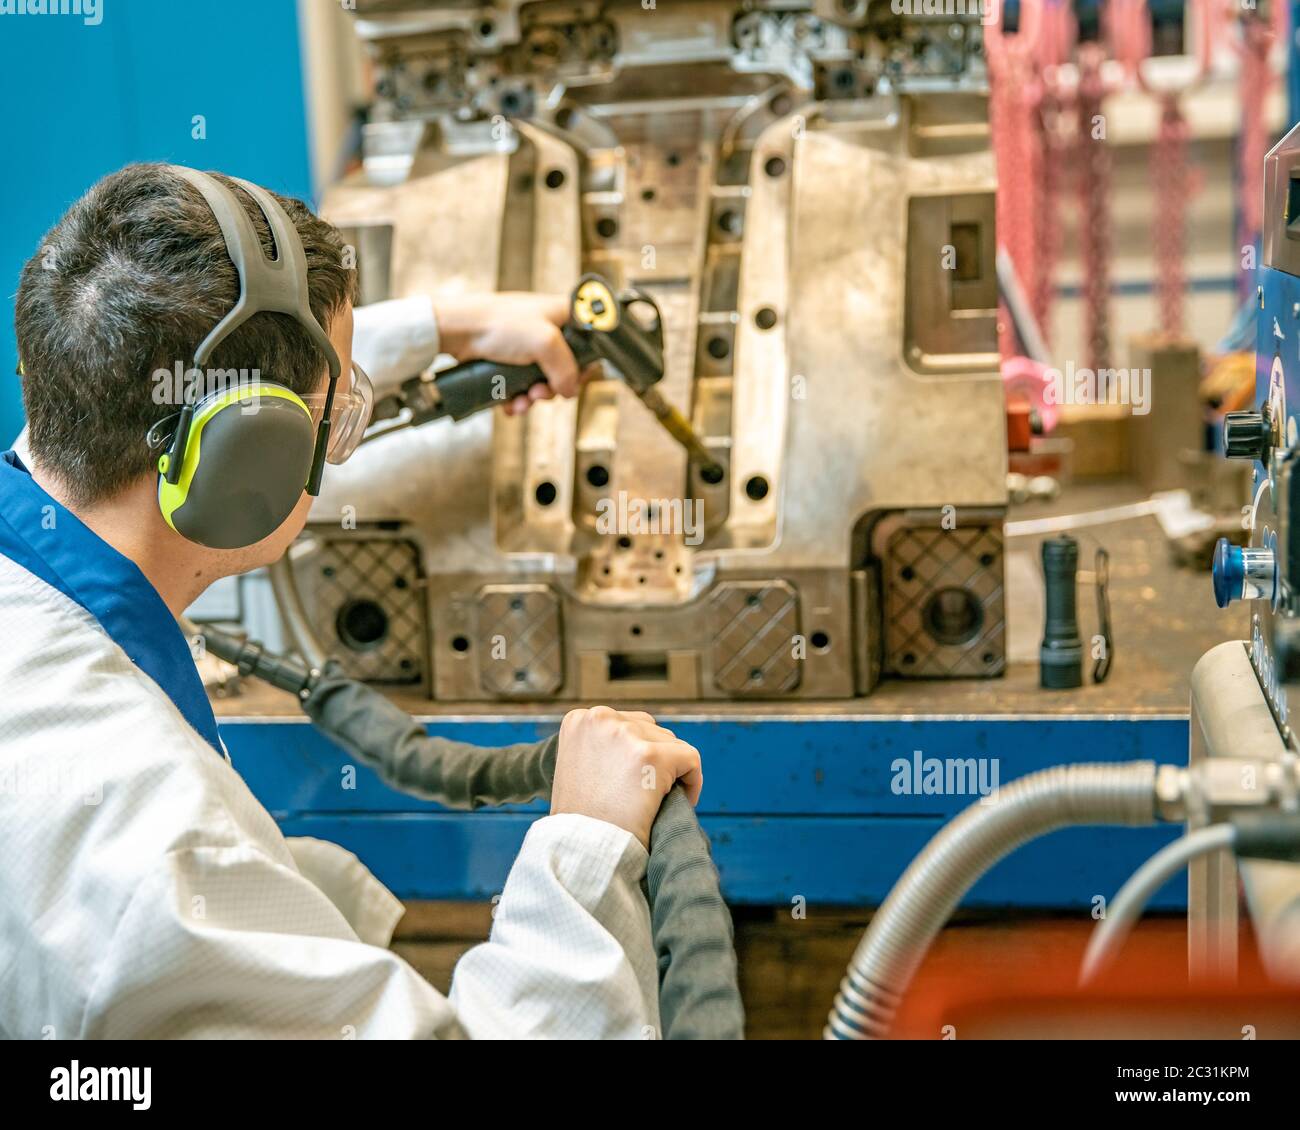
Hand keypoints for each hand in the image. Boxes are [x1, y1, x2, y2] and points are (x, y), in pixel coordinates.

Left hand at [432, 292, 595, 415]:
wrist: (458, 329)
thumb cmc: (500, 323)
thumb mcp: (545, 343)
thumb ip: (566, 369)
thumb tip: (569, 391)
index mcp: (562, 314)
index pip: (589, 341)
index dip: (584, 365)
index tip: (576, 380)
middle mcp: (546, 329)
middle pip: (564, 367)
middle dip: (554, 387)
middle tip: (542, 392)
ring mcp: (526, 345)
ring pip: (542, 379)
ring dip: (534, 396)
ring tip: (523, 401)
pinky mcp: (508, 359)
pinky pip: (521, 385)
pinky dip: (518, 398)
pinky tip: (511, 404)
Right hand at [550, 706, 702, 849]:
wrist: (582, 853)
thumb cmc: (580, 823)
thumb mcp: (577, 772)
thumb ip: (600, 750)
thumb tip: (632, 751)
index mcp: (579, 721)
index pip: (628, 725)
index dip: (639, 755)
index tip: (637, 783)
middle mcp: (600, 718)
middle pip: (652, 731)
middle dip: (657, 762)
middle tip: (650, 796)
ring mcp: (626, 734)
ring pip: (672, 745)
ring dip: (672, 773)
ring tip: (660, 803)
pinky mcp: (652, 755)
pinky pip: (691, 759)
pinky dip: (693, 782)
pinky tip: (682, 802)